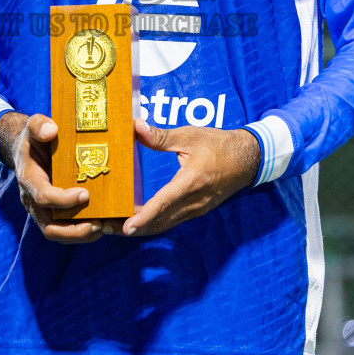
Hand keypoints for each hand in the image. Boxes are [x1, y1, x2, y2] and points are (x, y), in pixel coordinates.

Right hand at [0, 111, 106, 243]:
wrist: (26, 149)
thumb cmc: (34, 137)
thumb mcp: (33, 126)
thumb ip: (39, 125)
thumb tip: (51, 130)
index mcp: (29, 178)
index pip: (43, 196)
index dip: (63, 200)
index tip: (85, 195)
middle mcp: (32, 199)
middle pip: (49, 226)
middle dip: (73, 230)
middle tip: (98, 224)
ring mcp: (40, 209)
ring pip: (56, 232)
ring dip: (79, 235)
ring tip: (102, 228)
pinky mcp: (51, 212)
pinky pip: (63, 229)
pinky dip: (80, 231)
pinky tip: (100, 225)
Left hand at [122, 119, 260, 236]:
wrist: (248, 159)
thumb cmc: (220, 145)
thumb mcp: (190, 135)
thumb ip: (161, 136)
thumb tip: (136, 126)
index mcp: (192, 182)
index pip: (164, 203)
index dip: (144, 216)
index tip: (126, 227)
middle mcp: (194, 202)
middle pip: (159, 221)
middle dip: (132, 227)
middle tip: (105, 226)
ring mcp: (196, 209)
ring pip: (164, 225)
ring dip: (140, 228)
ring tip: (113, 225)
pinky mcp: (196, 210)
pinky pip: (171, 221)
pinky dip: (153, 223)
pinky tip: (137, 219)